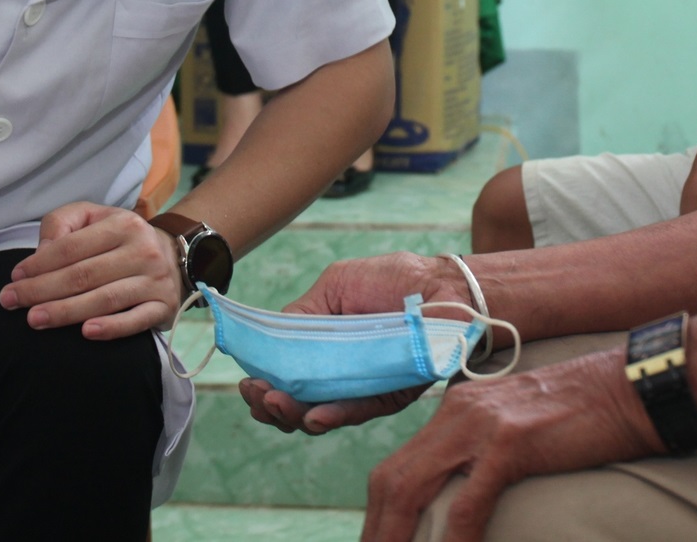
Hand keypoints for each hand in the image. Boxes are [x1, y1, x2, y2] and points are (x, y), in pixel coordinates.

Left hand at [1, 202, 182, 338]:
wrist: (173, 255)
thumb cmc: (121, 238)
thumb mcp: (93, 217)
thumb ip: (62, 223)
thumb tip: (41, 252)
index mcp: (122, 224)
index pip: (72, 247)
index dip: (39, 263)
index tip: (14, 277)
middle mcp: (142, 250)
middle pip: (84, 275)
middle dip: (42, 290)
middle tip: (11, 302)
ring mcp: (155, 280)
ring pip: (105, 299)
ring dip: (66, 311)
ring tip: (35, 319)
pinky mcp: (163, 306)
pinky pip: (136, 320)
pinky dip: (112, 328)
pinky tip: (86, 333)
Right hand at [239, 252, 471, 433]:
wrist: (447, 287)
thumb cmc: (394, 279)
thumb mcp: (337, 285)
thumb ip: (303, 315)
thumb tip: (268, 344)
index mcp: (320, 342)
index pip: (281, 371)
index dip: (262, 381)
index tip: (249, 383)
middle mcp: (337, 369)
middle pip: (294, 400)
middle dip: (270, 404)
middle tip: (258, 397)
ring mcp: (360, 385)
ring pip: (319, 413)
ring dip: (293, 414)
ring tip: (277, 406)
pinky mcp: (388, 397)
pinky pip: (357, 412)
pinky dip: (333, 416)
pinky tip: (313, 417)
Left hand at [361, 348, 663, 541]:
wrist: (631, 388)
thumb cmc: (585, 417)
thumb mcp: (518, 428)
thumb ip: (486, 454)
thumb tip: (468, 496)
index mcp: (457, 411)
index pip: (398, 466)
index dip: (381, 512)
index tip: (379, 541)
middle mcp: (458, 414)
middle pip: (392, 478)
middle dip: (377, 528)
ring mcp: (482, 426)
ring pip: (412, 487)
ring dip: (396, 535)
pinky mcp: (511, 443)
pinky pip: (467, 502)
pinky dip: (453, 539)